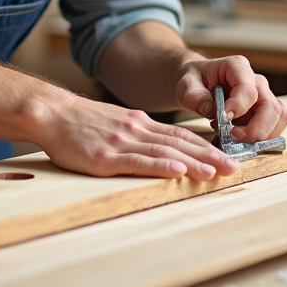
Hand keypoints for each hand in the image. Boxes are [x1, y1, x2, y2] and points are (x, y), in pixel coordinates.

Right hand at [34, 93, 238, 180]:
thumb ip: (139, 133)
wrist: (52, 114)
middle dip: (209, 155)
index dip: (206, 146)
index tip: (227, 156)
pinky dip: (161, 166)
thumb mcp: (117, 122)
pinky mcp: (106, 156)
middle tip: (233, 167)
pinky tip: (178, 171)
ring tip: (214, 173)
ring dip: (193, 163)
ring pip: (165, 152)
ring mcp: (122, 142)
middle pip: (179, 143)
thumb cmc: (82, 122)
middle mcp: (137, 130)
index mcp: (140, 123)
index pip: (180, 135)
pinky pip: (139, 161)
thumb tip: (165, 148)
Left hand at [175, 55, 286, 142]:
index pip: (248, 89)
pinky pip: (276, 124)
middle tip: (233, 137)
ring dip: (263, 134)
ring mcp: (263, 95)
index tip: (223, 119)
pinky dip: (265, 136)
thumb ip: (196, 97)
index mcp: (237, 67)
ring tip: (237, 138)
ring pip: (279, 116)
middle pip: (270, 106)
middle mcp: (256, 80)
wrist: (197, 82)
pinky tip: (244, 137)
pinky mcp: (265, 110)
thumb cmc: (194, 81)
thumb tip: (212, 111)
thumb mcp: (187, 85)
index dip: (239, 107)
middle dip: (256, 128)